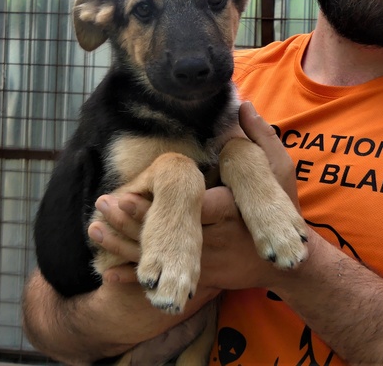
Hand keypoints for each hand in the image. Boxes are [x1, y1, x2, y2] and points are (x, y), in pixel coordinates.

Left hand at [90, 101, 303, 290]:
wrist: (288, 262)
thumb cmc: (284, 209)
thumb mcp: (280, 169)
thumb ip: (260, 137)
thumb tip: (243, 104)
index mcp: (230, 210)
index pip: (192, 209)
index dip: (159, 206)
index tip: (130, 195)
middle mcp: (213, 239)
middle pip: (167, 234)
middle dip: (132, 222)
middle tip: (103, 207)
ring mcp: (204, 262)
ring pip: (159, 257)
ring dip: (125, 244)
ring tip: (94, 229)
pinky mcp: (198, 276)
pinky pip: (162, 277)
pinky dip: (134, 277)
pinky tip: (106, 271)